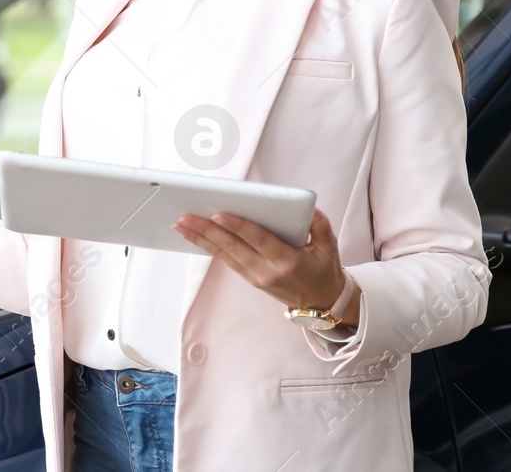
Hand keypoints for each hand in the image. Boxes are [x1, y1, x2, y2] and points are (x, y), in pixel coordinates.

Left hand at [172, 207, 357, 326]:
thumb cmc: (324, 270)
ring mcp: (256, 277)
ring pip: (224, 255)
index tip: (219, 213)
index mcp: (287, 261)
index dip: (238, 226)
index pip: (258, 240)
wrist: (321, 303)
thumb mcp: (329, 246)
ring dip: (201, 238)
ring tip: (181, 224)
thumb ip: (319, 224)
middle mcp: (267, 271)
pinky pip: (226, 261)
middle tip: (185, 216)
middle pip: (232, 247)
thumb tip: (307, 208)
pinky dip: (209, 247)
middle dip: (206, 230)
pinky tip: (195, 236)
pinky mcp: (250, 279)